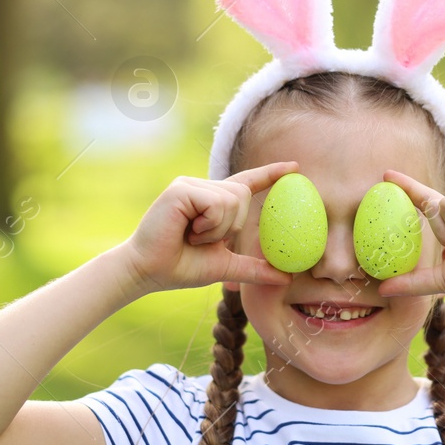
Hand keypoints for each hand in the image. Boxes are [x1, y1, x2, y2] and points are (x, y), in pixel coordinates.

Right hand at [119, 162, 298, 293]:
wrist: (148, 272)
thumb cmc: (180, 267)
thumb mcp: (225, 267)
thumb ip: (254, 268)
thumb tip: (286, 277)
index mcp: (214, 202)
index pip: (248, 182)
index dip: (271, 174)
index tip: (295, 167)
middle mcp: (203, 188)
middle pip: (243, 196)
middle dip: (231, 226)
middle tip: (202, 239)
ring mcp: (190, 185)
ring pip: (231, 200)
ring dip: (218, 228)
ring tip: (192, 236)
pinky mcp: (181, 189)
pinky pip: (215, 203)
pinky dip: (208, 224)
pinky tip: (188, 231)